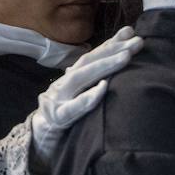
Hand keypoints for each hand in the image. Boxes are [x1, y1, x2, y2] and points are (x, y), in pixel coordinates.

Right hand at [30, 26, 142, 164]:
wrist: (38, 143)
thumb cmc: (63, 120)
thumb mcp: (76, 98)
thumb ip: (91, 82)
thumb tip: (113, 59)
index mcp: (69, 79)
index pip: (91, 57)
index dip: (110, 43)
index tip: (130, 31)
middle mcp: (63, 85)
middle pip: (87, 63)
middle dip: (113, 50)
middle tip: (137, 41)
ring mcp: (57, 100)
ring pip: (80, 78)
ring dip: (104, 66)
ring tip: (126, 57)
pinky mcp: (56, 119)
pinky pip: (73, 108)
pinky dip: (88, 97)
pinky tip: (104, 87)